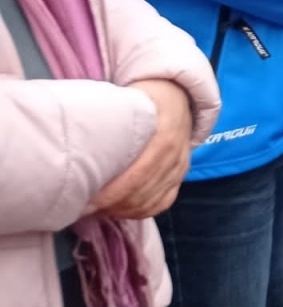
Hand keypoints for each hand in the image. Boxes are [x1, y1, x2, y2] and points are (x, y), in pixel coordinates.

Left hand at [91, 79, 193, 219]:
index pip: (138, 176)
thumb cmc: (146, 99)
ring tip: (99, 209)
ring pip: (151, 202)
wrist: (179, 94)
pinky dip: (140, 212)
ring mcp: (180, 168)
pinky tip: (121, 210)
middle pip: (142, 194)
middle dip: (111, 205)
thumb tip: (78, 145)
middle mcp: (175, 157)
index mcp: (164, 138)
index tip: (86, 200)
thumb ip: (110, 122)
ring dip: (122, 210)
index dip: (112, 193)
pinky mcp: (180, 177)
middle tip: (84, 207)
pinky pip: (162, 203)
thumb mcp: (130, 101)